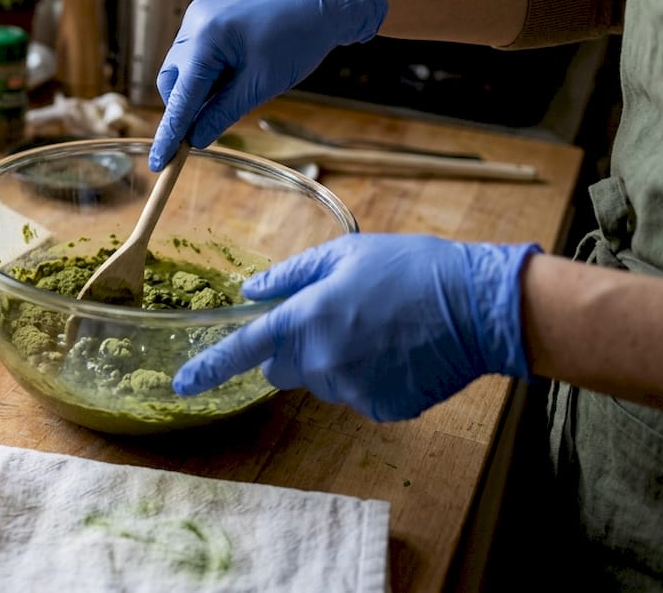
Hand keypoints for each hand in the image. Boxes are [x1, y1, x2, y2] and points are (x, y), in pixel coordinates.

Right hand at [149, 0, 387, 170]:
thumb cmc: (298, 39)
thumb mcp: (260, 85)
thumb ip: (222, 113)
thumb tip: (196, 139)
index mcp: (205, 39)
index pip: (180, 98)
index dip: (170, 134)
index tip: (159, 163)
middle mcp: (194, 20)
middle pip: (172, 79)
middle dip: (185, 104)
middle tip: (210, 121)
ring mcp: (200, 10)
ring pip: (183, 63)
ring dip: (199, 84)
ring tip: (236, 84)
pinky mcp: (209, 6)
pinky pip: (196, 45)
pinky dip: (207, 65)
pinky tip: (236, 66)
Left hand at [173, 234, 540, 421]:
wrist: (481, 306)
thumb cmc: (412, 268)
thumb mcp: (346, 254)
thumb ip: (291, 275)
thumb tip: (250, 291)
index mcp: (307, 317)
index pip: (243, 349)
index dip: (208, 368)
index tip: (181, 385)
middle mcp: (322, 360)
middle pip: (280, 369)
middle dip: (294, 349)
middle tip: (335, 319)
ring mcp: (352, 389)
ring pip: (322, 381)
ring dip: (336, 361)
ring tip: (379, 329)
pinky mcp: (382, 408)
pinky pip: (358, 395)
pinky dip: (370, 378)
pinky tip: (397, 352)